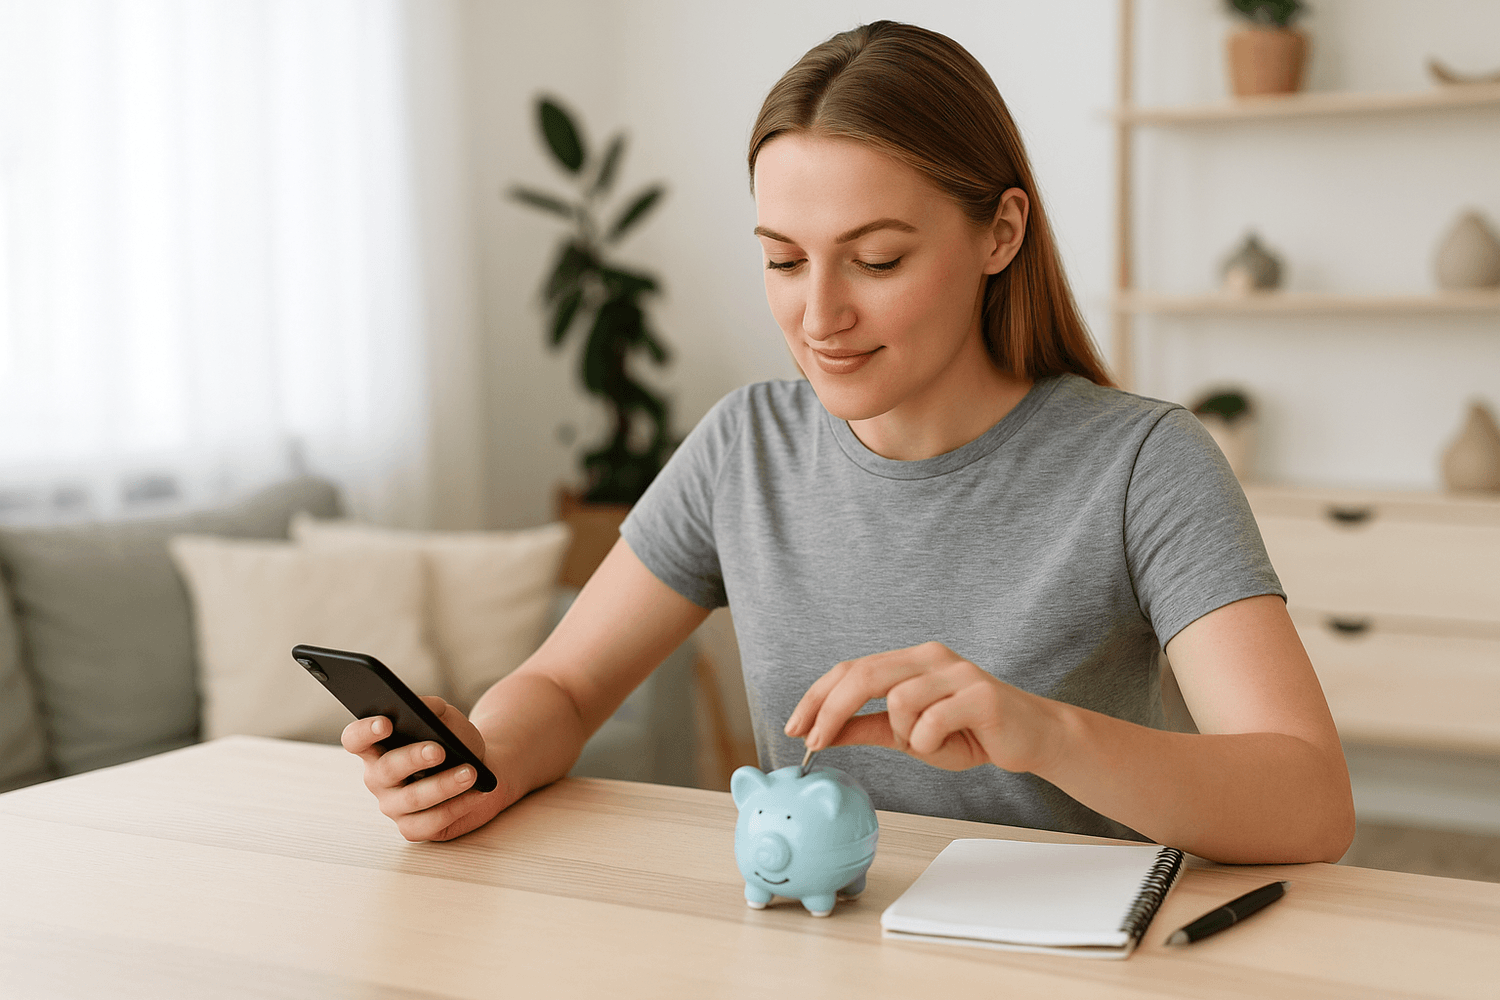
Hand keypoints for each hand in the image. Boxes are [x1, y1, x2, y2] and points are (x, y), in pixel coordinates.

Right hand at [342, 696, 511, 841]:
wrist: (480, 770)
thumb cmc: (455, 742)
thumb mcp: (446, 717)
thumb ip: (431, 707)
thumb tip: (422, 706)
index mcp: (377, 747)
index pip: (355, 739)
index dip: (364, 731)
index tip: (386, 723)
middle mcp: (378, 778)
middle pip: (386, 770)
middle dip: (413, 759)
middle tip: (439, 750)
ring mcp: (393, 806)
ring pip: (412, 799)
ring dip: (443, 785)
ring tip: (470, 772)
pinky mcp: (412, 828)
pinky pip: (430, 823)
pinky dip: (456, 807)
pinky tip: (475, 794)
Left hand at [783, 642, 1056, 773]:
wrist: (1032, 739)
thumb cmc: (970, 734)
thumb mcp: (908, 736)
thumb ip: (868, 728)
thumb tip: (823, 733)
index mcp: (911, 661)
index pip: (851, 669)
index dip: (818, 696)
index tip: (795, 727)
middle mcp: (930, 657)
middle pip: (864, 674)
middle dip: (831, 710)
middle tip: (813, 742)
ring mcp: (956, 672)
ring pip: (899, 701)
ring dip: (905, 735)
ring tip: (932, 743)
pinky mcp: (980, 694)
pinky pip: (932, 720)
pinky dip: (930, 742)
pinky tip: (951, 744)